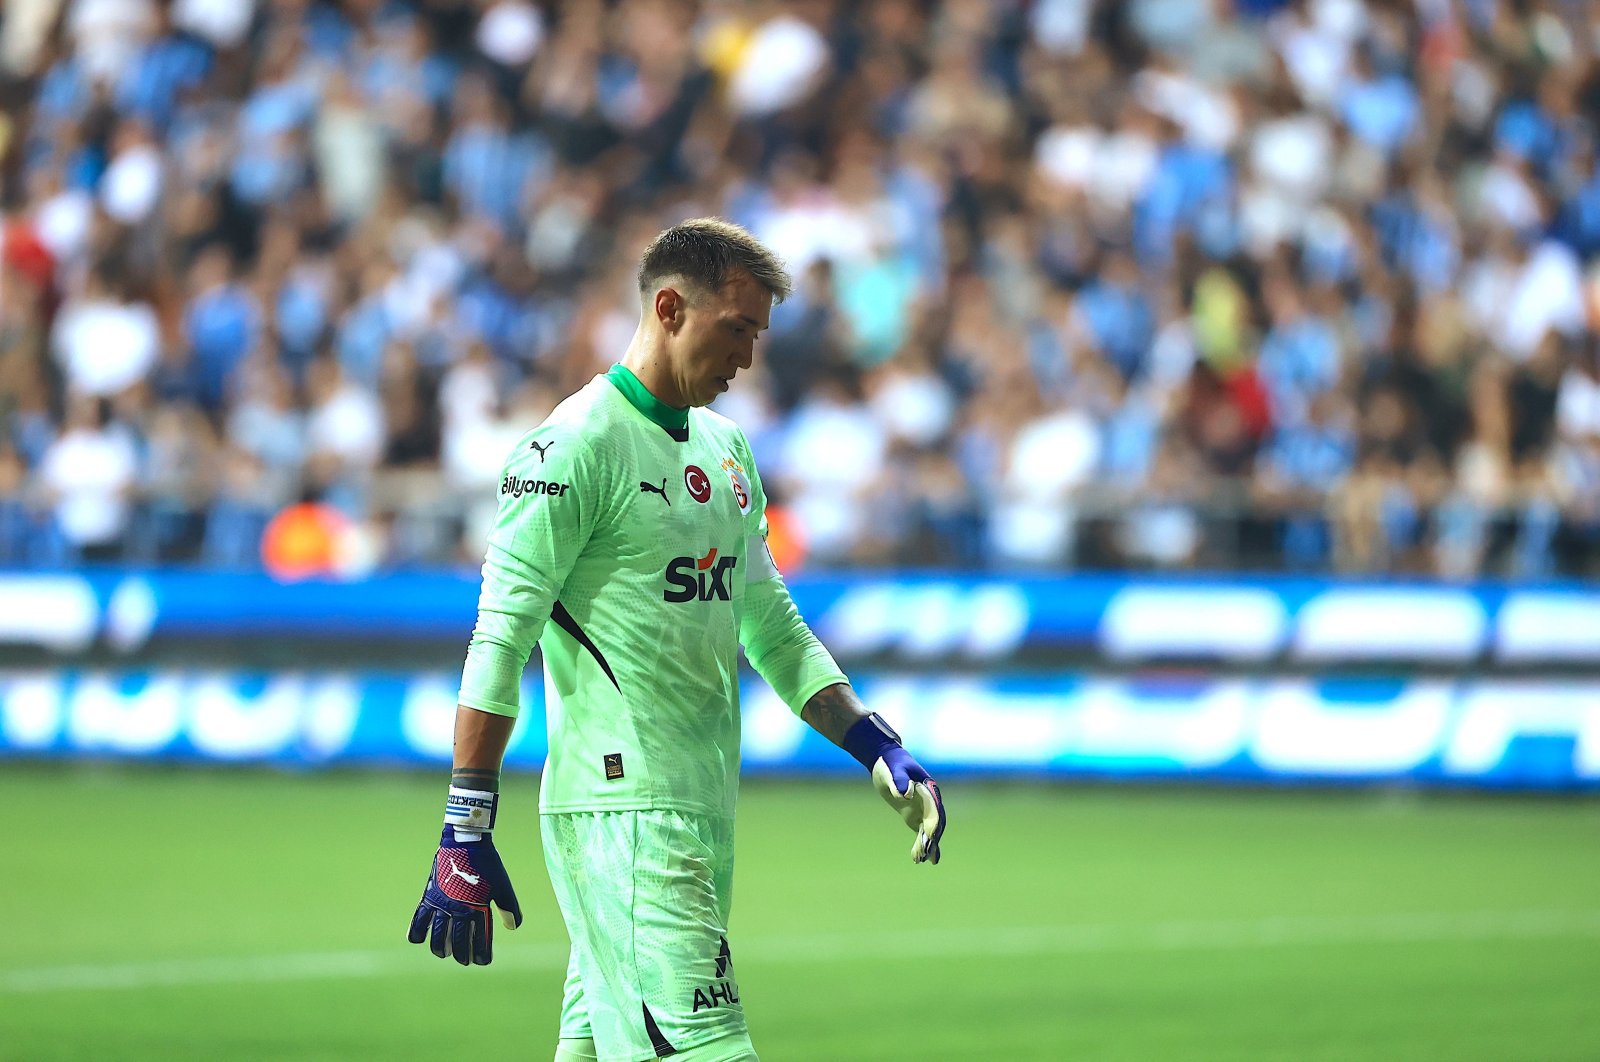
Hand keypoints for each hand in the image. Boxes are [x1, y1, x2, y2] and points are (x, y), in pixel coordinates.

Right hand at [407, 826, 522, 965]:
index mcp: (478, 907)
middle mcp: (459, 908)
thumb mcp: (502, 885)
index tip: (483, 962)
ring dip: (440, 947)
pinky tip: (417, 940)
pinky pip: (419, 918)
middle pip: (458, 940)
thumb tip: (513, 927)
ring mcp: (443, 903)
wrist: (466, 840)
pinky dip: (416, 931)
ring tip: (443, 954)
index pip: (479, 939)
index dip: (481, 953)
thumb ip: (508, 907)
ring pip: (438, 935)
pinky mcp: (430, 895)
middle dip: (462, 954)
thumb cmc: (488, 864)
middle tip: (464, 960)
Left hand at [870, 746, 945, 864]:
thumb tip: (905, 793)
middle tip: (925, 854)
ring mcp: (923, 809)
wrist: (887, 760)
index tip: (930, 836)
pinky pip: (920, 832)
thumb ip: (899, 780)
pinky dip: (921, 844)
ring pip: (928, 831)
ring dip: (926, 845)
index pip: (935, 808)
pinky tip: (919, 859)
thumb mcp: (894, 769)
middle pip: (935, 823)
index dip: (934, 823)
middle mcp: (930, 801)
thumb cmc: (892, 763)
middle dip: (932, 839)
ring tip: (920, 860)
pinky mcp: (914, 815)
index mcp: (928, 789)